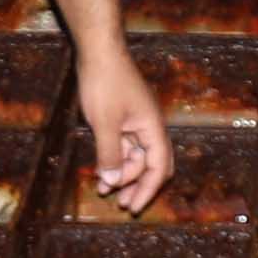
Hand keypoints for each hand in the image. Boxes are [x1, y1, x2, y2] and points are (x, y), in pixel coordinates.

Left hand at [72, 39, 170, 214]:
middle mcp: (149, 126)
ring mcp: (136, 121)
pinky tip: (101, 170)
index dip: (149, 189)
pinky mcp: (122, 117)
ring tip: (104, 190)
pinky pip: (123, 144)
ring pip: (134, 155)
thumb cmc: (105, 82)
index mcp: (153, 127)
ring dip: (121, 173)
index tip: (135, 207)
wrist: (98, 50)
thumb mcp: (104, 122)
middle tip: (124, 205)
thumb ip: (109, 154)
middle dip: (138, 185)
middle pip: (151, 164)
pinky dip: (113, 158)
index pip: (159, 166)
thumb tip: (112, 183)